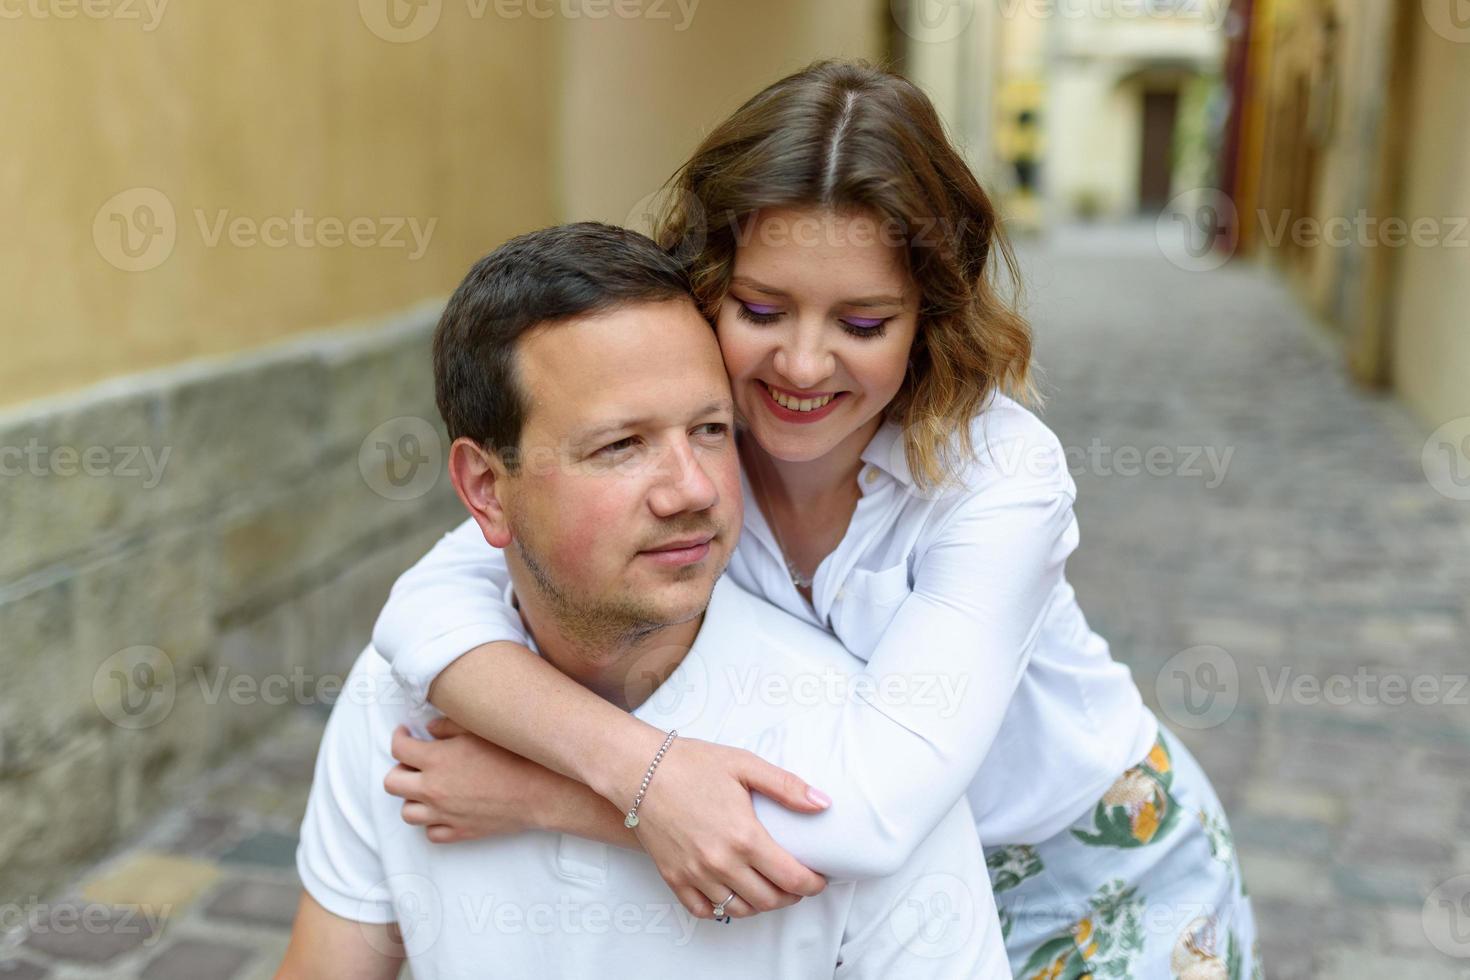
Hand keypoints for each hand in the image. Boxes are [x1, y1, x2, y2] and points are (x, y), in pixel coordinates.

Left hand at [384, 718, 568, 842]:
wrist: (539, 791)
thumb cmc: (514, 756)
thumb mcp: (480, 731)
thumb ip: (449, 727)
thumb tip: (429, 729)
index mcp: (436, 760)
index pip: (398, 749)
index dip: (398, 737)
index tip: (406, 734)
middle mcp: (433, 789)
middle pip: (392, 783)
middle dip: (399, 769)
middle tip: (413, 762)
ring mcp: (444, 814)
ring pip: (407, 812)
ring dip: (412, 798)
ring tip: (427, 787)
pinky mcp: (460, 831)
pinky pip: (431, 833)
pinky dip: (432, 822)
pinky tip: (443, 809)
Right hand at [624, 737, 830, 920]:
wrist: (640, 770)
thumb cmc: (692, 764)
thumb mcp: (745, 765)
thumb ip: (787, 787)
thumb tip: (823, 804)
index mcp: (744, 836)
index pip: (791, 877)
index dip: (813, 884)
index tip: (820, 879)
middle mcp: (721, 862)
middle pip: (769, 899)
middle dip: (792, 896)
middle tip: (799, 883)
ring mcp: (695, 874)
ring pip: (739, 909)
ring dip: (762, 905)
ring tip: (770, 890)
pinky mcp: (673, 878)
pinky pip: (704, 910)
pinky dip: (723, 909)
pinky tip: (733, 895)